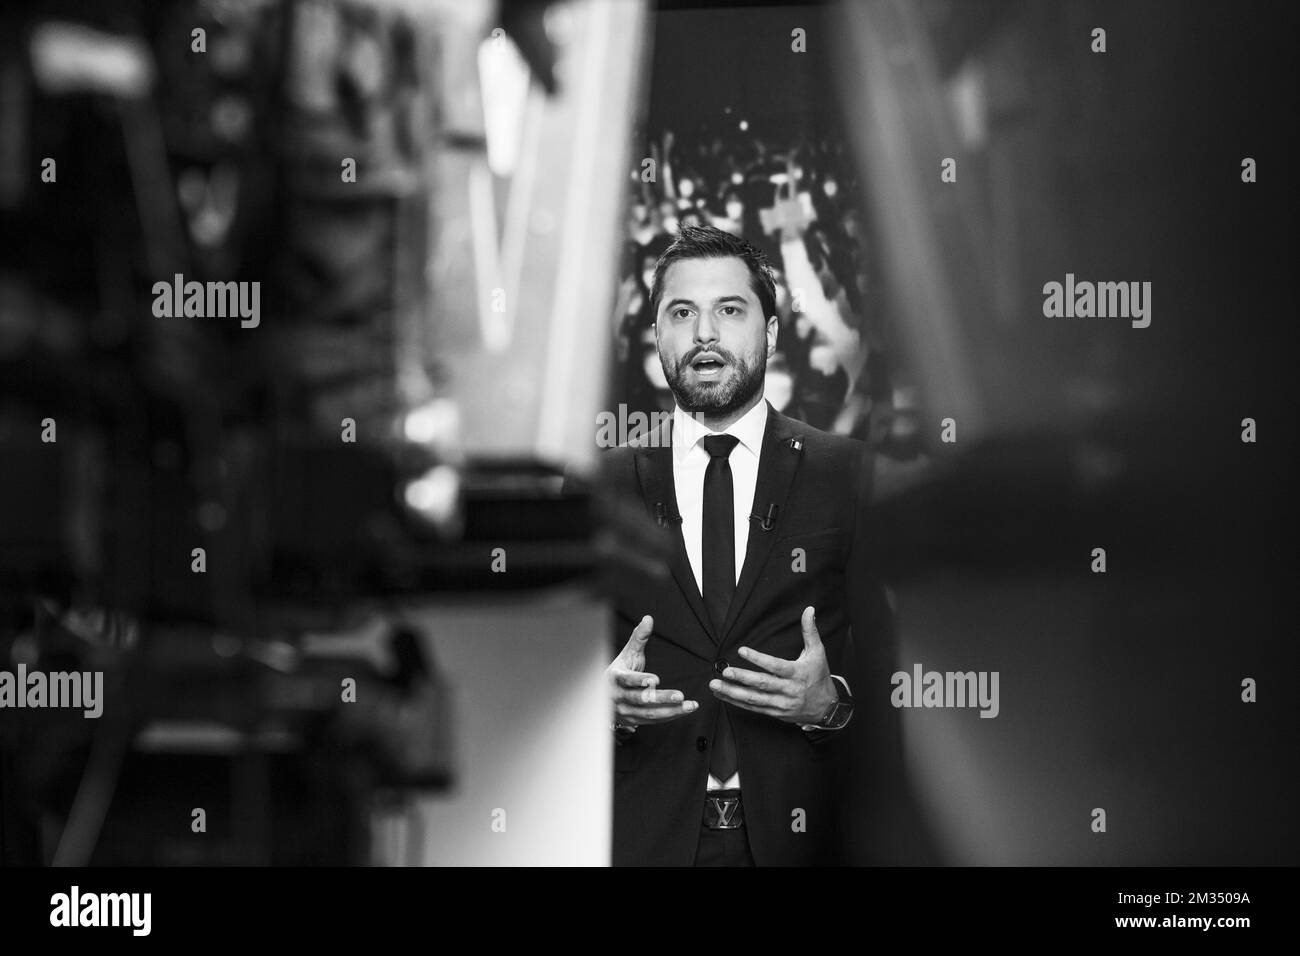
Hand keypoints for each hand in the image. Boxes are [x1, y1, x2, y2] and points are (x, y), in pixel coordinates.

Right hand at [608, 615, 697, 726]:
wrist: (601, 698)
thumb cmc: (617, 673)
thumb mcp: (625, 655)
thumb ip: (638, 638)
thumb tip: (648, 619)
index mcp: (615, 679)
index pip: (627, 680)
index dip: (640, 680)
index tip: (655, 679)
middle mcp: (619, 697)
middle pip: (641, 700)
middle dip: (662, 698)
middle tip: (680, 695)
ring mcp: (626, 712)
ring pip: (650, 713)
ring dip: (671, 711)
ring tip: (690, 705)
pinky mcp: (634, 721)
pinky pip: (654, 720)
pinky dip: (670, 716)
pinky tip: (684, 710)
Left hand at [708, 606, 837, 724]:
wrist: (826, 708)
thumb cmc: (819, 676)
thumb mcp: (817, 653)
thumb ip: (810, 631)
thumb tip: (809, 609)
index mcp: (797, 674)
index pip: (775, 666)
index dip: (758, 659)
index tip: (742, 651)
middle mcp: (788, 690)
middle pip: (762, 684)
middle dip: (742, 678)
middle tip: (725, 672)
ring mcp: (781, 704)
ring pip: (754, 699)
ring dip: (733, 692)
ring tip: (716, 685)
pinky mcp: (774, 713)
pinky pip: (753, 708)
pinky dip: (736, 702)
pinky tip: (723, 694)